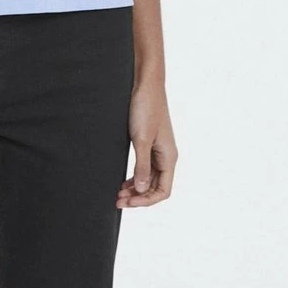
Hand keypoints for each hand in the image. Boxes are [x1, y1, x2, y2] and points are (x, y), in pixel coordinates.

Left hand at [116, 80, 177, 207]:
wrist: (145, 85)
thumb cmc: (145, 108)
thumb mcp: (141, 139)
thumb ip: (141, 165)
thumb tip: (141, 190)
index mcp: (169, 157)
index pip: (163, 191)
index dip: (147, 201)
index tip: (129, 202)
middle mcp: (166, 156)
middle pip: (155, 187)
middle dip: (138, 196)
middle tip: (118, 200)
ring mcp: (158, 150)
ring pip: (148, 178)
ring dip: (135, 188)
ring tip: (118, 194)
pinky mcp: (149, 143)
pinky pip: (144, 167)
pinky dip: (134, 176)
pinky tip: (123, 180)